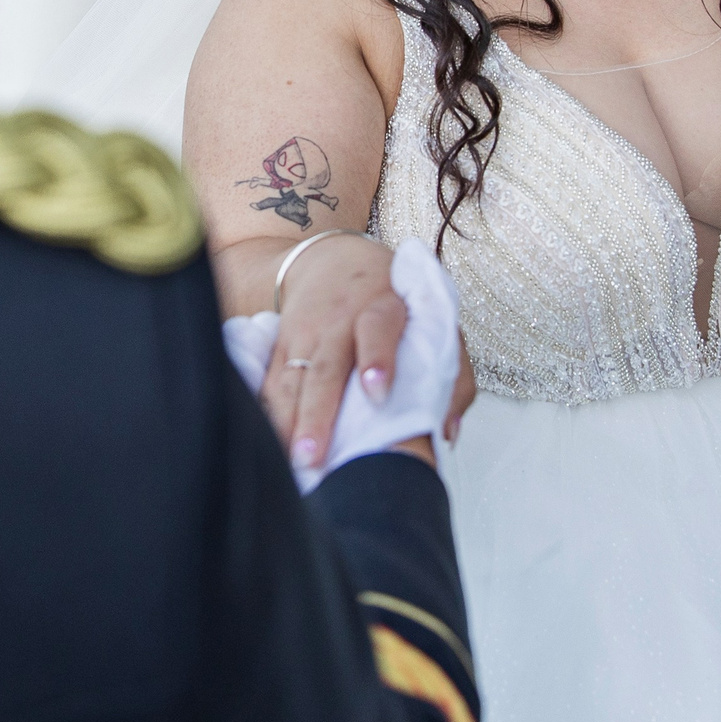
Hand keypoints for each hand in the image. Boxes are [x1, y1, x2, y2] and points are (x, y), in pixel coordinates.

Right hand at [261, 235, 476, 467]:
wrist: (334, 259)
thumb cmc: (392, 300)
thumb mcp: (431, 320)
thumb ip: (451, 373)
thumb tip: (447, 431)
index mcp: (383, 307)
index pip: (378, 330)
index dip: (377, 359)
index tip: (378, 393)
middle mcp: (339, 319)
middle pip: (324, 367)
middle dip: (318, 412)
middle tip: (316, 454)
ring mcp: (305, 333)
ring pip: (291, 379)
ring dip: (289, 422)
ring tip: (293, 462)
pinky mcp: (280, 346)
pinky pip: (270, 383)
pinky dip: (269, 416)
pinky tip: (272, 449)